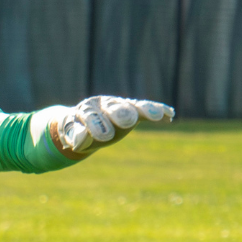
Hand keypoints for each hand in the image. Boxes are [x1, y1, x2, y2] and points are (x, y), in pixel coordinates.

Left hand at [52, 96, 173, 156]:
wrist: (83, 123)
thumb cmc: (77, 131)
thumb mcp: (72, 136)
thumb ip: (76, 136)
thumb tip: (83, 137)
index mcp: (86, 109)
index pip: (91, 116)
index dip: (97, 126)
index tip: (104, 137)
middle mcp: (103, 103)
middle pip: (114, 107)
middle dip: (121, 114)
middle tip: (128, 121)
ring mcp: (119, 104)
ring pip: (132, 105)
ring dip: (144, 110)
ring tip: (156, 115)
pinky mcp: (132, 108)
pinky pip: (145, 108)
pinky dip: (157, 110)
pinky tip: (169, 114)